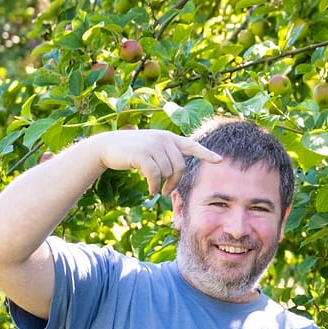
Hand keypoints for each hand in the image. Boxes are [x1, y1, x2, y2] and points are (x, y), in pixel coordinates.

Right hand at [92, 129, 221, 195]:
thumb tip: (177, 171)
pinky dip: (154, 185)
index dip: (206, 154)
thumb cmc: (132, 151)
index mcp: (168, 137)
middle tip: (166, 191)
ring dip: (161, 183)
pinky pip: (155, 175)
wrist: (107, 146)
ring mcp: (153, 145)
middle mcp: (163, 138)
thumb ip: (166, 154)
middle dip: (174, 181)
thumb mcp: (152, 148)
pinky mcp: (142, 153)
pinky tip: (151, 190)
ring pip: (167, 172)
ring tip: (154, 186)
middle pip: (180, 166)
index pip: (192, 146)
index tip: (220, 160)